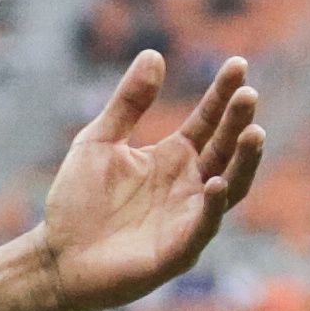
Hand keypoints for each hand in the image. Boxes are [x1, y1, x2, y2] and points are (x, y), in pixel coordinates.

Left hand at [33, 52, 261, 310]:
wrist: (56, 256)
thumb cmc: (78, 201)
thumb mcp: (99, 141)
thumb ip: (128, 103)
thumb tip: (153, 53)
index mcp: (173, 158)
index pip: (208, 121)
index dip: (223, 94)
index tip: (237, 64)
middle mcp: (189, 184)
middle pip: (224, 149)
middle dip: (238, 122)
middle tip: (248, 94)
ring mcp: (188, 217)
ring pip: (229, 185)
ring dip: (243, 161)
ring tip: (253, 132)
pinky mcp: (179, 250)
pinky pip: (203, 225)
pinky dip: (211, 205)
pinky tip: (213, 182)